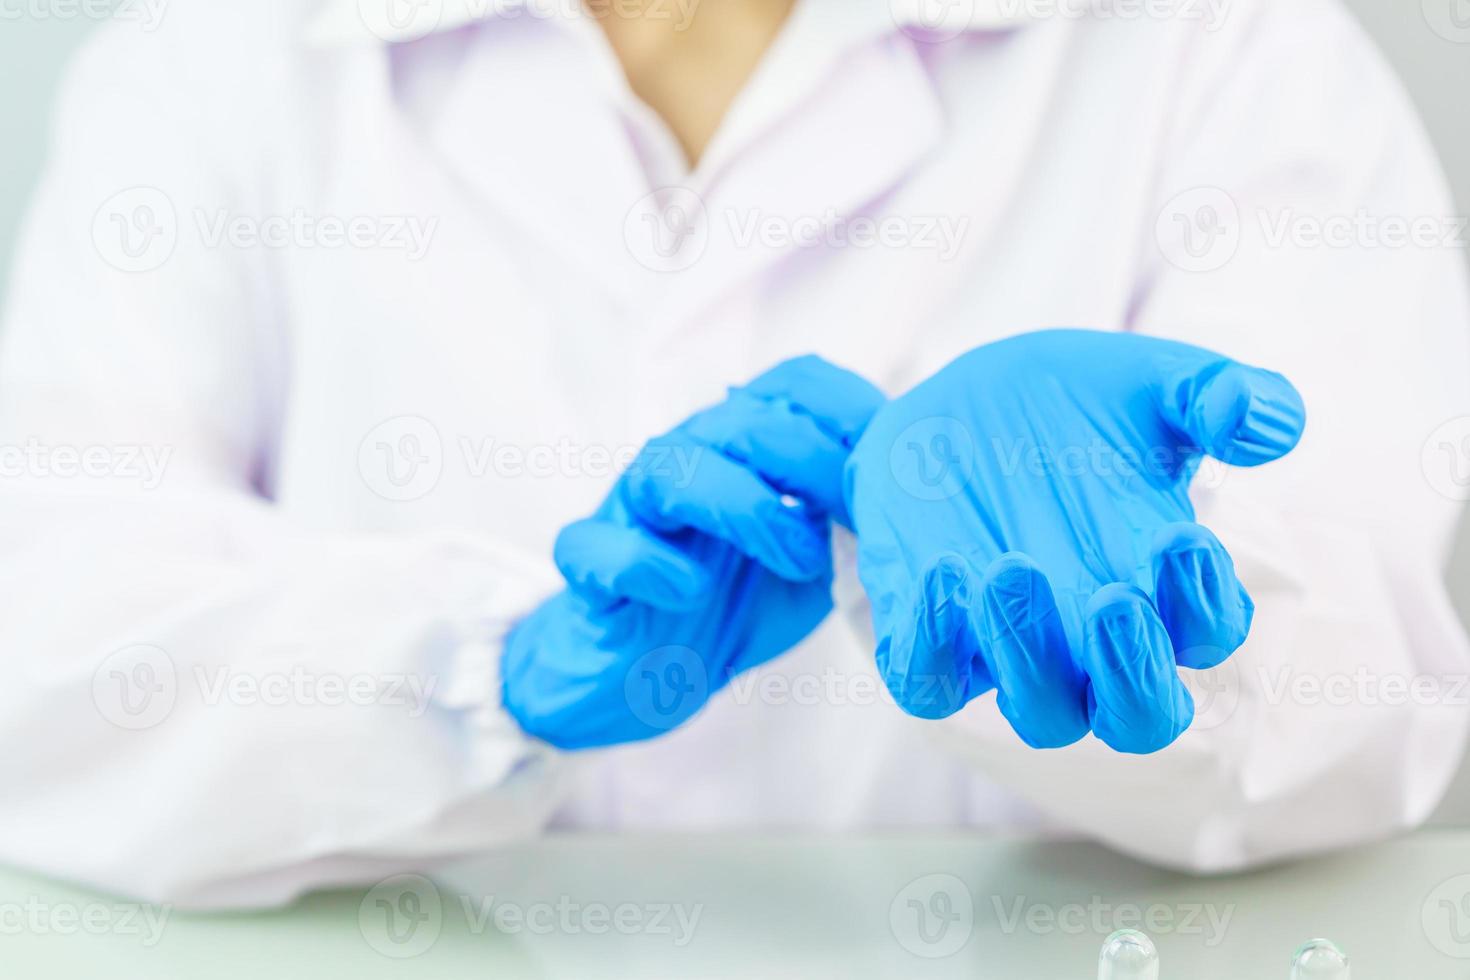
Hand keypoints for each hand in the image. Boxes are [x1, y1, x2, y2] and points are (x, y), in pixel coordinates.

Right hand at [503, 356, 884, 748]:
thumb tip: (913, 506)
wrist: (649, 672)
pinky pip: (598, 547)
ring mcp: (631, 510)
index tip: (894, 466)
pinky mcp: (590, 566)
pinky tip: (690, 591)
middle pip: (742, 420)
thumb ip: (851, 526)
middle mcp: (686, 458)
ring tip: (798, 561)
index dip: (850, 411)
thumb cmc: (738, 601)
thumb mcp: (816, 562)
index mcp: (745, 445)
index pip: (794, 384)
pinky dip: (647, 564)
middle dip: (811, 463)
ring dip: (744, 507)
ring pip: (671, 469)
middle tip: (855, 521)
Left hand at [843, 329, 1305, 752]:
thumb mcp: (1151, 383)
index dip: (1204, 602)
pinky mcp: (928, 631)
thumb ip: (1215, 394)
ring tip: (1012, 569)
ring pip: (1041, 714)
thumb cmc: (1078, 404)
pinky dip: (935, 645)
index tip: (1181, 537)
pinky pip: (931, 682)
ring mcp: (1010, 644)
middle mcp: (1093, 637)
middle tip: (1117, 602)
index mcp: (1163, 587)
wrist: (959, 403)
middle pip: (1138, 719)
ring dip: (1031, 657)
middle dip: (1134, 675)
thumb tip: (1264, 419)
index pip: (1208, 634)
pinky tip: (943, 569)